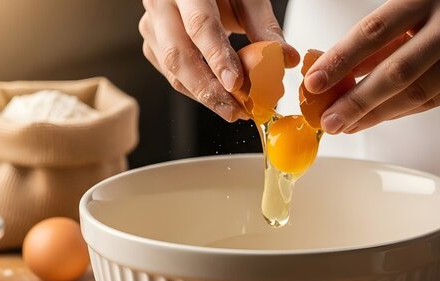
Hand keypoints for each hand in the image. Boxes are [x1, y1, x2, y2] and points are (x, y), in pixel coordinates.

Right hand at [139, 0, 299, 121]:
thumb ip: (264, 25)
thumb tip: (286, 58)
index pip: (200, 25)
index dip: (218, 57)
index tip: (236, 84)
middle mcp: (161, 5)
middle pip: (178, 54)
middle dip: (208, 89)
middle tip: (235, 110)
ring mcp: (152, 25)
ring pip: (171, 69)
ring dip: (203, 96)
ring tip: (233, 110)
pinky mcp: (152, 43)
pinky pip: (171, 74)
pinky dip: (195, 91)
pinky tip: (218, 98)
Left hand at [304, 0, 439, 133]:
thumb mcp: (420, 2)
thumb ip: (384, 35)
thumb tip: (338, 68)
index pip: (375, 31)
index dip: (340, 59)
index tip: (313, 82)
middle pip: (397, 72)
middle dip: (357, 101)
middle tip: (328, 121)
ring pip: (417, 94)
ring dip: (376, 115)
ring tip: (346, 125)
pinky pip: (434, 102)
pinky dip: (401, 112)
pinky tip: (377, 119)